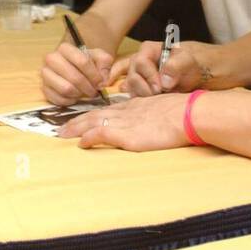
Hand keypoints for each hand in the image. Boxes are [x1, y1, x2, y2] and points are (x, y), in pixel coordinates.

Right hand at [40, 43, 113, 105]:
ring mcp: (45, 74)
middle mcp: (51, 59)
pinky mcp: (44, 88)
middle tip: (94, 92)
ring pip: (65, 89)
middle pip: (74, 77)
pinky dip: (69, 101)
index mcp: (65, 48)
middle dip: (87, 87)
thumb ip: (105, 63)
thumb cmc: (86, 62)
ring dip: (78, 94)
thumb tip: (103, 79)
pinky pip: (57, 99)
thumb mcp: (98, 57)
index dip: (94, 75)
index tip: (101, 82)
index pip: (82, 62)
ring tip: (84, 93)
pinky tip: (75, 97)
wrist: (72, 66)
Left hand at [57, 92, 191, 150]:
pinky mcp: (127, 135)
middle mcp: (126, 112)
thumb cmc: (183, 112)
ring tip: (62, 134)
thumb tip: (151, 122)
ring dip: (76, 128)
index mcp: (135, 106)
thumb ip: (153, 115)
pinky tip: (80, 143)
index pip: (107, 110)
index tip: (81, 119)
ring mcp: (125, 123)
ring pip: (93, 122)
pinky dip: (89, 137)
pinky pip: (102, 133)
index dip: (92, 115)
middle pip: (95, 114)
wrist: (189, 114)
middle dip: (77, 121)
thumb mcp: (164, 109)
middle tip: (61, 127)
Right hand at [109, 39, 206, 96]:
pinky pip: (132, 96)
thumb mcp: (187, 61)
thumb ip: (177, 66)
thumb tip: (165, 81)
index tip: (161, 88)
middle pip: (133, 77)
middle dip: (146, 89)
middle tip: (160, 95)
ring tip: (159, 98)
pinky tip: (153, 102)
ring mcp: (134, 75)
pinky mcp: (135, 88)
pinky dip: (141, 101)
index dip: (149, 76)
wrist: (189, 75)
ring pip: (131, 89)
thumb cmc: (188, 65)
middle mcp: (137, 61)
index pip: (141, 62)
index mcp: (148, 49)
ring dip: (144, 96)